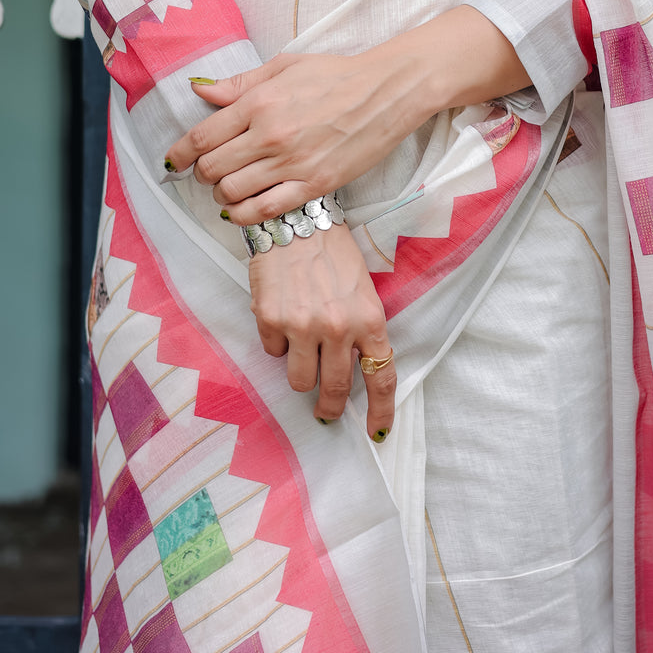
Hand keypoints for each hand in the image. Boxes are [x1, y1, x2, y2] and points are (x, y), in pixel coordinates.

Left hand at [166, 48, 432, 222]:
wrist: (386, 92)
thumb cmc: (336, 74)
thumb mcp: (284, 66)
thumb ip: (240, 83)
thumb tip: (200, 91)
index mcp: (259, 102)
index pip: (202, 137)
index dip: (181, 153)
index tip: (175, 161)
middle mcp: (270, 135)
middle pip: (212, 169)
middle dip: (203, 174)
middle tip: (210, 171)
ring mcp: (292, 163)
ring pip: (233, 193)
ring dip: (223, 195)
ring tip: (229, 189)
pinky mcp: (314, 184)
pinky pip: (266, 211)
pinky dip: (246, 215)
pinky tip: (245, 208)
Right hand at [250, 219, 395, 439]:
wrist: (295, 220)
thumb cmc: (332, 252)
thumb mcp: (362, 289)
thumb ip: (361, 328)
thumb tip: (355, 368)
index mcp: (369, 319)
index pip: (381, 377)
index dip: (380, 411)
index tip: (377, 431)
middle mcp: (338, 328)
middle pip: (335, 390)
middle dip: (330, 407)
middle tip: (326, 410)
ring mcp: (303, 326)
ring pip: (300, 381)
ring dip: (301, 371)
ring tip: (300, 347)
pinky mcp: (272, 321)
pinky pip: (274, 352)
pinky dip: (278, 342)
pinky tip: (282, 314)